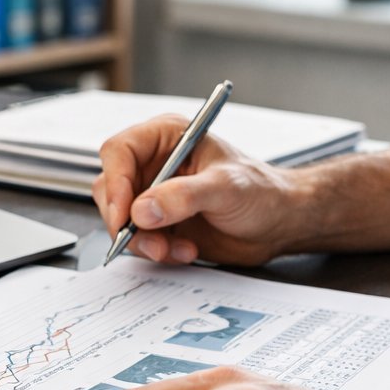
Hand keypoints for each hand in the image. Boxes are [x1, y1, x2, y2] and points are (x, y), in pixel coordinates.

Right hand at [92, 115, 305, 266]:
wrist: (278, 224)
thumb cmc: (262, 193)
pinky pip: (138, 240)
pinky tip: (185, 251)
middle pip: (111, 188)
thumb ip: (184, 197)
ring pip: (120, 219)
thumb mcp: (226, 189)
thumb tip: (142, 210)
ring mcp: (154, 195)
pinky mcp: (159, 222)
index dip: (116, 182)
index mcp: (167, 138)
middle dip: (126, 220)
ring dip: (143, 242)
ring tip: (175, 249)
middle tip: (149, 240)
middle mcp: (155, 164)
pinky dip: (156, 252)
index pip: (119, 151)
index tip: (125, 214)